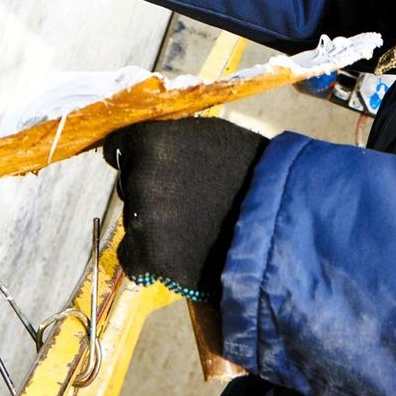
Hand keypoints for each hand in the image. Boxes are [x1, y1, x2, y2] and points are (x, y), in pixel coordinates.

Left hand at [101, 118, 266, 302]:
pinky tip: (177, 252)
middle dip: (149, 191)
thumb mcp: (207, 136)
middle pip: (128, 185)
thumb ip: (170, 141)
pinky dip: (149, 259)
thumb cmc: (251, 168)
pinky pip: (134, 259)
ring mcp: (144, 221)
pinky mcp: (153, 258)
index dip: (134, 156)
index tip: (151, 166)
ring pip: (132, 222)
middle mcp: (140, 179)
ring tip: (191, 227)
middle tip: (184, 199)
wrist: (278, 217)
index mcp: (151, 142)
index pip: (117, 147)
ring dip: (152, 225)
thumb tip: (147, 147)